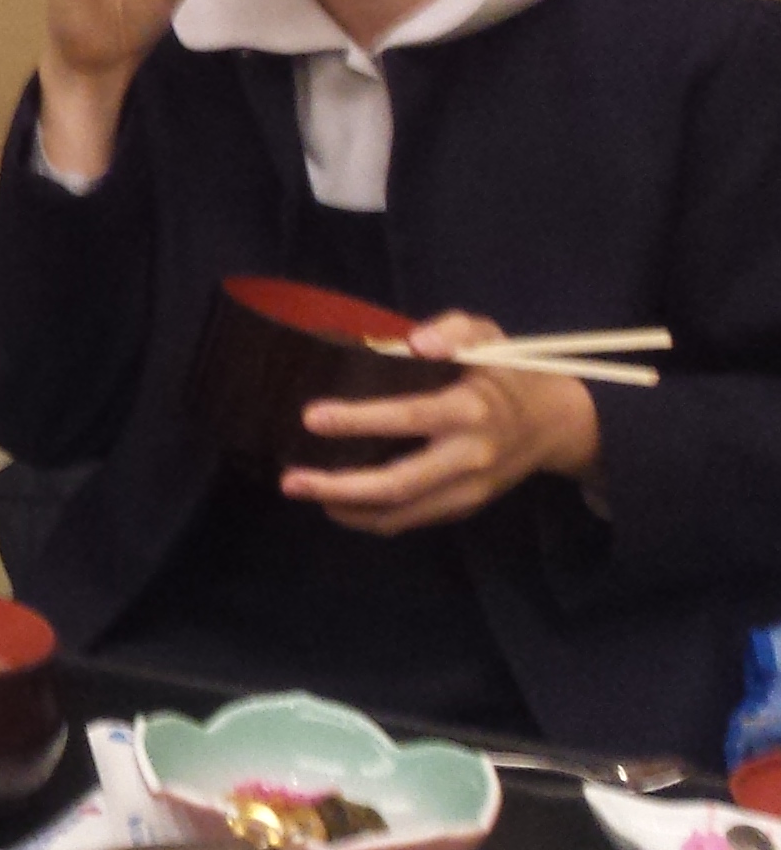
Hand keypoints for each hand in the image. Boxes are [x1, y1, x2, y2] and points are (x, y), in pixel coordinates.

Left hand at [286, 311, 601, 533]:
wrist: (558, 423)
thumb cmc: (510, 372)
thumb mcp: (489, 336)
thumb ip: (454, 329)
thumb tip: (417, 341)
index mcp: (473, 410)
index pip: (410, 417)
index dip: (359, 420)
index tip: (311, 417)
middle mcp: (470, 456)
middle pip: (400, 483)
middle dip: (340, 486)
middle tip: (289, 480)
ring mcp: (469, 489)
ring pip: (402, 513)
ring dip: (348, 510)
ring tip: (303, 493)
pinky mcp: (465, 506)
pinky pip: (413, 520)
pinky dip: (372, 518)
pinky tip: (337, 505)